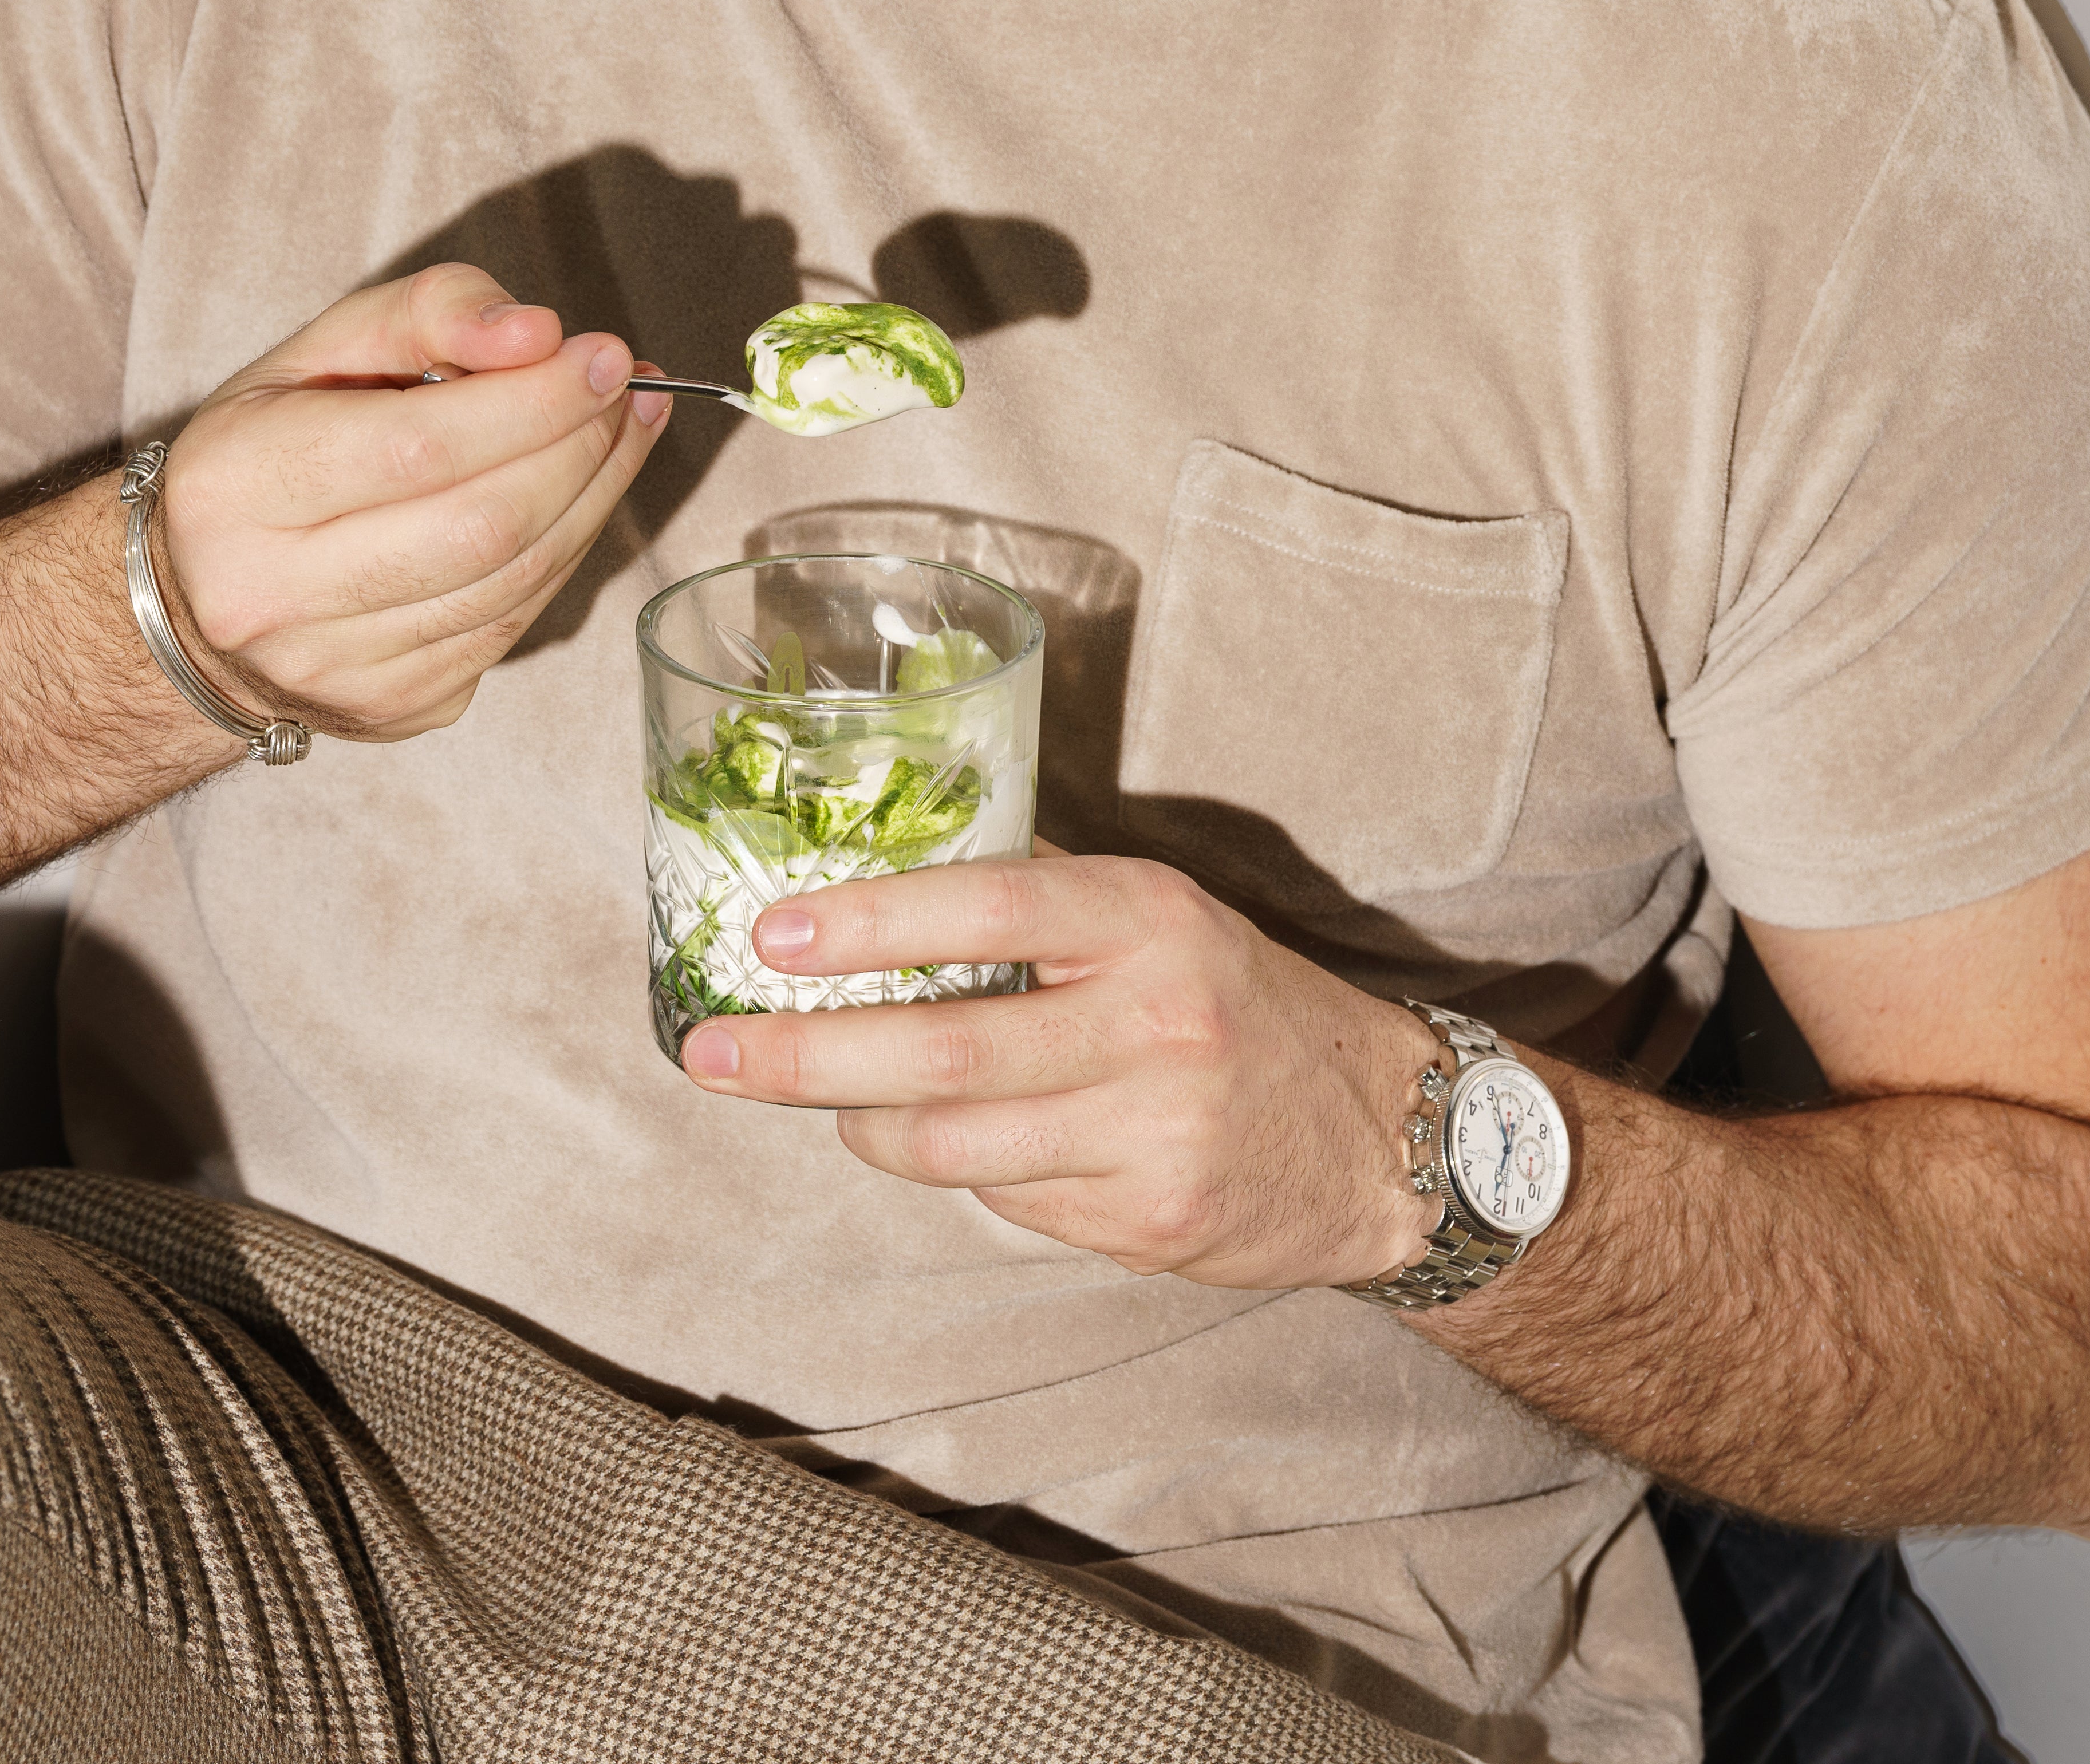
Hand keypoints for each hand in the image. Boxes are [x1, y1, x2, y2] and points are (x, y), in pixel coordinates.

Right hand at [157, 263, 668, 737]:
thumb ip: (428, 313)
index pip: (419, 445)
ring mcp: (335, 668)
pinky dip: (563, 556)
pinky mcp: (392, 709)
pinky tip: (583, 500)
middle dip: (579, 449)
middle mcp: (272, 593)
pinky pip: (511, 628)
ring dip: (593, 500)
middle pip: (482, 523)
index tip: (602, 356)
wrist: (197, 603)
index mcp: (239, 484)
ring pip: (512, 584)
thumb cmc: (270, 453)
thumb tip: (539, 334)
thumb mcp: (317, 351)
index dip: (532, 402)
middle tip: (625, 392)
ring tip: (624, 432)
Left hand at [679, 854, 1441, 1287]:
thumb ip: (1032, 893)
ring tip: (822, 1098)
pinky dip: (961, 1172)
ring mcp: (1153, 1133)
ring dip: (862, 1124)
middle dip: (802, 1057)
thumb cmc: (1234, 1002)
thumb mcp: (1155, 917)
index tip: (769, 933)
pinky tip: (964, 1142)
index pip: (987, 906)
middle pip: (940, 1053)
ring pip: (952, 1146)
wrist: (1380, 1136)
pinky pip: (1006, 1200)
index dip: (868, 923)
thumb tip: (870, 866)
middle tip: (709, 1052)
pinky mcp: (1150, 1222)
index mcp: (1146, 920)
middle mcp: (1154, 1023)